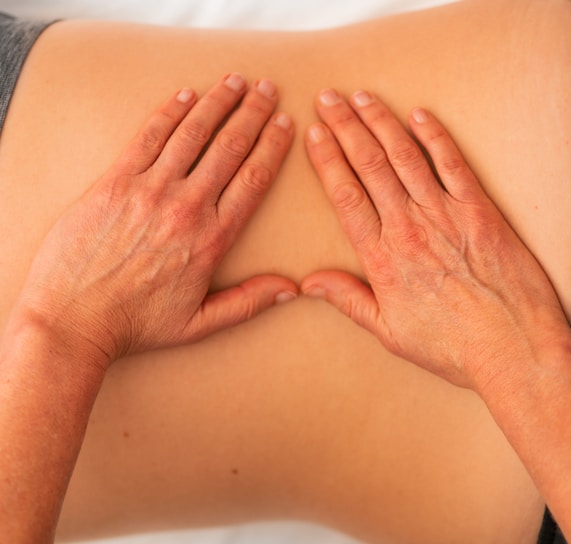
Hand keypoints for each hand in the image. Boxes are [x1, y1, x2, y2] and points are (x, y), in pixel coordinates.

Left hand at [14, 74, 296, 367]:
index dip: (272, 146)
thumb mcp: (200, 323)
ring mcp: (148, 190)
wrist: (74, 319)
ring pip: (192, 134)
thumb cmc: (136, 323)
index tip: (284, 124)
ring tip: (235, 81)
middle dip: (252, 113)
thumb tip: (292, 289)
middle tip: (268, 89)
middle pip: (229, 147)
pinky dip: (168, 113)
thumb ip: (248, 302)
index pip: (253, 179)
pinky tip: (185, 95)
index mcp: (211, 238)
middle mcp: (185, 207)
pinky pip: (147, 138)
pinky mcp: (115, 183)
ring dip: (217, 102)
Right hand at [302, 89, 568, 390]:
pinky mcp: (479, 210)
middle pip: (370, 165)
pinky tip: (418, 115)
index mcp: (382, 258)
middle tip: (328, 99)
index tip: (314, 134)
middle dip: (345, 127)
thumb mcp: (388, 332)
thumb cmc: (450, 344)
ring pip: (405, 157)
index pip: (346, 196)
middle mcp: (408, 228)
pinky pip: (452, 163)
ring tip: (361, 98)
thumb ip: (347, 300)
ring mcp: (445, 215)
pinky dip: (435, 137)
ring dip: (381, 122)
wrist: (511, 347)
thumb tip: (310, 283)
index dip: (327, 160)